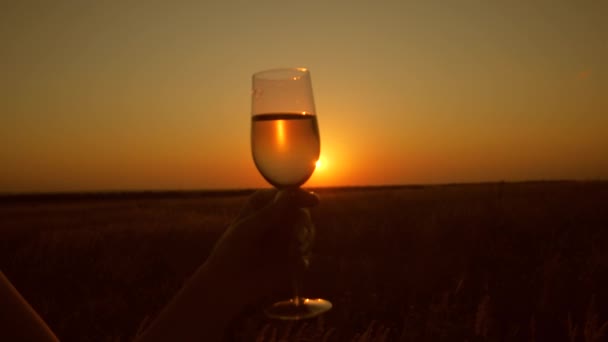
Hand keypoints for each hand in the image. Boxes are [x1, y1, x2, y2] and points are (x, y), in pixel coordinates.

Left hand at [203, 189, 318, 303]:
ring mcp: (286, 236)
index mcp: (264, 204)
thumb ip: (270, 212)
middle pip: (302, 212)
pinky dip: (301, 260)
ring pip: (307, 232)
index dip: (302, 196)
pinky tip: (291, 266)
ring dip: (304, 242)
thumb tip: (291, 193)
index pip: (288, 194)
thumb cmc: (231, 251)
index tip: (313, 201)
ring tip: (292, 253)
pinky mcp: (292, 256)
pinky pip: (305, 254)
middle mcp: (278, 217)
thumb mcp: (248, 229)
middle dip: (303, 224)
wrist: (227, 283)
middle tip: (297, 237)